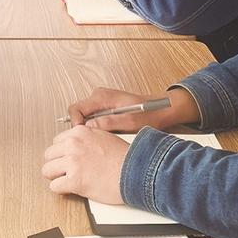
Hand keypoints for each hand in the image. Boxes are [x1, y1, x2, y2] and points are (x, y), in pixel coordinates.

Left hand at [41, 125, 128, 203]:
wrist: (136, 172)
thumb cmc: (125, 158)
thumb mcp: (104, 137)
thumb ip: (86, 139)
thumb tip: (76, 145)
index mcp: (80, 132)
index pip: (56, 142)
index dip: (62, 153)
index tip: (67, 160)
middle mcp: (73, 144)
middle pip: (49, 155)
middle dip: (56, 164)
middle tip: (66, 172)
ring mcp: (72, 162)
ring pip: (47, 170)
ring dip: (56, 177)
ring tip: (68, 181)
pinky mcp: (74, 180)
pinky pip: (54, 187)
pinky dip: (61, 190)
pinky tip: (71, 189)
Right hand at [66, 86, 200, 132]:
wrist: (161, 110)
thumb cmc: (149, 114)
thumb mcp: (129, 122)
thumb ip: (108, 123)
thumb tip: (89, 127)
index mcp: (102, 97)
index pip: (76, 109)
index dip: (75, 125)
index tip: (82, 137)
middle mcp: (99, 96)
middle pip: (78, 113)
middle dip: (81, 129)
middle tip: (91, 141)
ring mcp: (102, 101)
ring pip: (85, 116)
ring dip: (89, 129)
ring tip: (102, 139)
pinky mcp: (106, 107)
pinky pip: (93, 118)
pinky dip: (96, 128)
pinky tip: (107, 136)